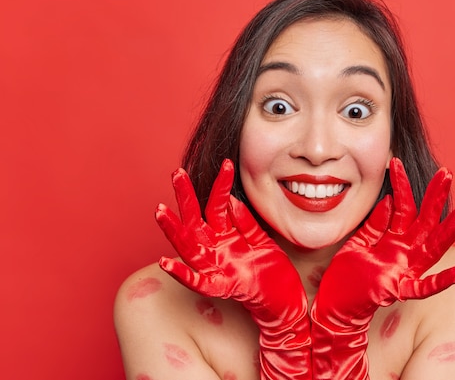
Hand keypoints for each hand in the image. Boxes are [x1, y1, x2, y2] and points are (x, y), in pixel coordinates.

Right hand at [157, 159, 310, 379]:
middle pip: (195, 219)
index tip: (226, 163)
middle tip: (177, 174)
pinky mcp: (222, 286)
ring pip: (189, 246)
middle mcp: (216, 248)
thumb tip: (231, 199)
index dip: (220, 185)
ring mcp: (216, 266)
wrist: (284, 300)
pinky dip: (182, 273)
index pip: (217, 204)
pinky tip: (165, 262)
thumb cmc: (271, 269)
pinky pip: (198, 281)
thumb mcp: (261, 239)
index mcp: (226, 234)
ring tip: (161, 211)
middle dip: (185, 197)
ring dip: (174, 229)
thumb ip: (245, 222)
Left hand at [310, 157, 454, 378]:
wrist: (333, 305)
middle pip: (424, 220)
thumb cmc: (346, 274)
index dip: (401, 185)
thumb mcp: (358, 242)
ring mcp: (404, 270)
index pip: (402, 207)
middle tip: (447, 172)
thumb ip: (375, 224)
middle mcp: (403, 252)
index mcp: (393, 239)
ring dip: (450, 229)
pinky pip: (425, 287)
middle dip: (435, 196)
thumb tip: (388, 199)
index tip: (395, 161)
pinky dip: (444, 281)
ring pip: (433, 246)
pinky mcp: (398, 289)